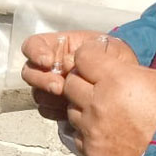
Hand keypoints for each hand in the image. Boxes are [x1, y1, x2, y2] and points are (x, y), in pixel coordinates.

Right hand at [21, 31, 137, 120]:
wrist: (126, 86)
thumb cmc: (118, 61)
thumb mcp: (109, 48)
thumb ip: (89, 51)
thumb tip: (70, 60)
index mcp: (60, 46)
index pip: (34, 45)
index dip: (35, 52)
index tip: (47, 61)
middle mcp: (51, 66)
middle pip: (30, 71)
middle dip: (42, 79)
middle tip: (59, 87)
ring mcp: (51, 85)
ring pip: (36, 91)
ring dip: (48, 96)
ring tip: (66, 99)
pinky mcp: (54, 104)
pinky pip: (44, 108)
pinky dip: (53, 110)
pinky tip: (66, 108)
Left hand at [61, 40, 155, 155]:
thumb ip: (126, 73)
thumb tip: (109, 70)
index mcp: (117, 80)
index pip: (83, 57)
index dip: (87, 55)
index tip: (91, 58)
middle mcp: (98, 102)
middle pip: (70, 83)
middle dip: (80, 81)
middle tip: (94, 85)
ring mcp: (91, 128)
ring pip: (71, 110)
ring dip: (82, 107)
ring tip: (102, 110)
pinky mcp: (89, 149)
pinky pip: (76, 134)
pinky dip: (85, 130)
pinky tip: (102, 130)